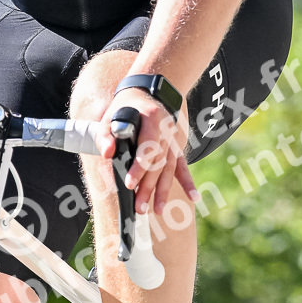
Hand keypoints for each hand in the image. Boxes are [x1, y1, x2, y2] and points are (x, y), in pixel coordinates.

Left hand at [94, 90, 197, 216]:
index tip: (129, 184)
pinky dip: (189, 182)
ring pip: (170, 168)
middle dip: (149, 187)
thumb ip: (106, 135)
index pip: (146, 147)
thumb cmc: (126, 107)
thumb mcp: (111, 115)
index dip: (139, 167)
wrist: (149, 92)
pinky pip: (183, 166)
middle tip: (140, 207)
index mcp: (150, 120)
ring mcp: (173, 141)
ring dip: (164, 190)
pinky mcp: (176, 147)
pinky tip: (194, 198)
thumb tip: (106, 154)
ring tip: (158, 210)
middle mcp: (165, 132)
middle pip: (158, 163)